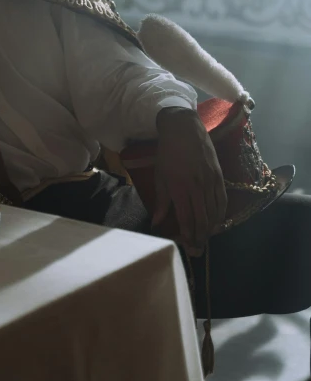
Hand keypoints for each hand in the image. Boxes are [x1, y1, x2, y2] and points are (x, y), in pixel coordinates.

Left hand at [153, 107, 226, 255]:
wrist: (184, 129)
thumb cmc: (168, 153)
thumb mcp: (160, 176)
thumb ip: (161, 201)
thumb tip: (157, 223)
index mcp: (180, 188)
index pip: (187, 219)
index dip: (188, 235)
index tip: (188, 247)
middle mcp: (197, 187)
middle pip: (203, 219)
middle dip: (201, 238)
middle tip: (198, 250)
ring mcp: (210, 182)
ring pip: (215, 212)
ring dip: (211, 229)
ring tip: (206, 239)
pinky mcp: (219, 176)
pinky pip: (223, 200)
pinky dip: (221, 214)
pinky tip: (217, 222)